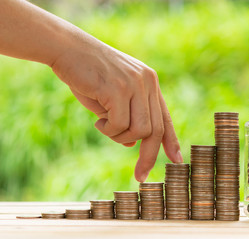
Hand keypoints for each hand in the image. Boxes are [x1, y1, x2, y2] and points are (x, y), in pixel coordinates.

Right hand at [51, 38, 182, 181]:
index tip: (176, 160)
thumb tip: (133, 143)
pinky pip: (119, 125)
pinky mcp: (118, 89)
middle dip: (148, 157)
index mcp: (150, 83)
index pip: (165, 117)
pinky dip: (108, 129)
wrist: (67, 48)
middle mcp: (147, 82)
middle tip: (140, 176)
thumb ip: (127, 118)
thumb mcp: (112, 98)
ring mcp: (134, 84)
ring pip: (140, 130)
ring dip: (120, 137)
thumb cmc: (88, 75)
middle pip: (156, 129)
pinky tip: (98, 119)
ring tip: (104, 125)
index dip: (171, 141)